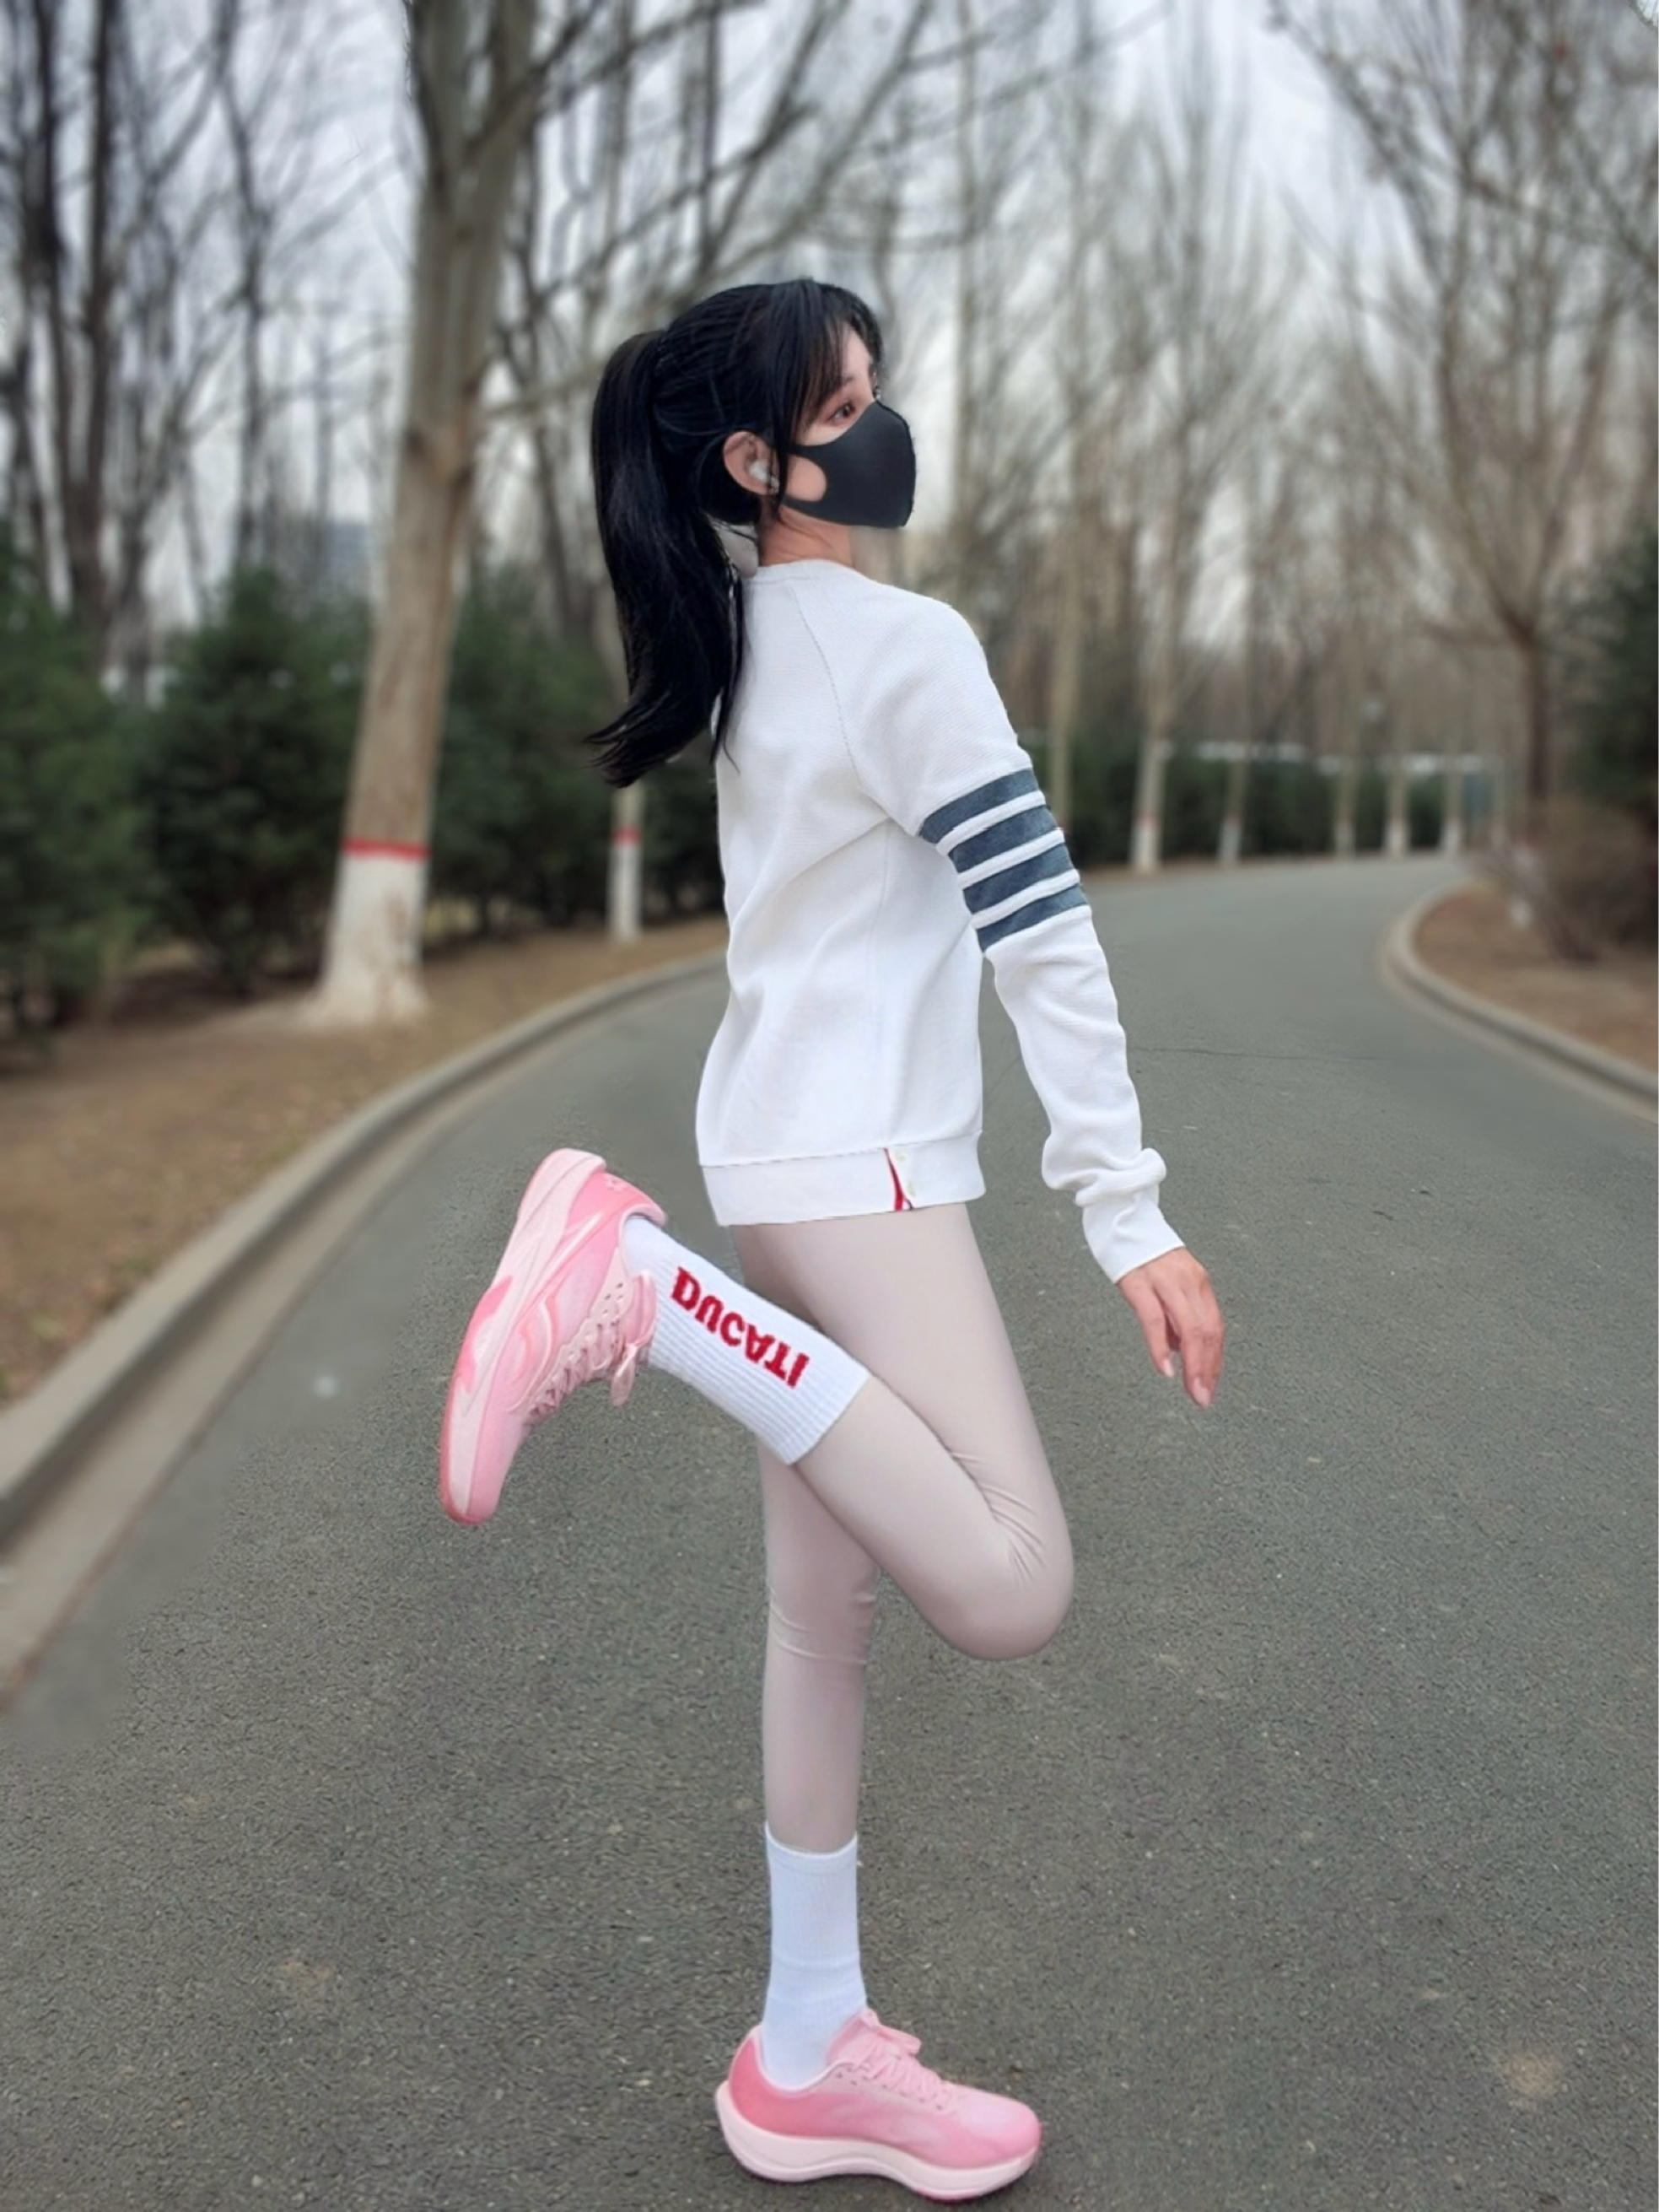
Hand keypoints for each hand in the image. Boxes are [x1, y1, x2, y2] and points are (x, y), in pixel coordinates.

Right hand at [1116, 1245, 1224, 1408]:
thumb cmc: (1144, 1254)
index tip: (1209, 1387)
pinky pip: (1155, 1318)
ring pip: (1189, 1328)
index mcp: (1197, 1284)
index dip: (1214, 1361)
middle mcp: (1189, 1282)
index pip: (1214, 1329)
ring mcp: (1165, 1281)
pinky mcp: (1139, 1282)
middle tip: (1203, 1398)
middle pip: (1207, 1331)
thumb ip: (1178, 1314)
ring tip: (1192, 1390)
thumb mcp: (1169, 1283)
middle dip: (1207, 1370)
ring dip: (1193, 1365)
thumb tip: (1182, 1348)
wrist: (1121, 1218)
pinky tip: (1164, 1367)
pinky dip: (1161, 1346)